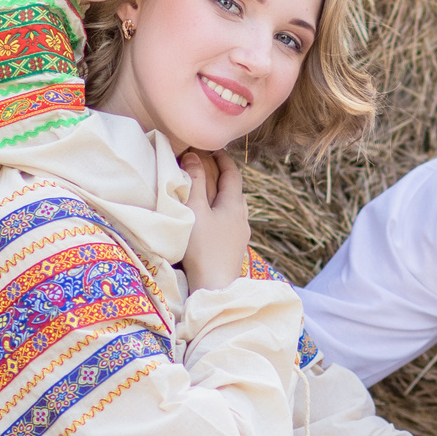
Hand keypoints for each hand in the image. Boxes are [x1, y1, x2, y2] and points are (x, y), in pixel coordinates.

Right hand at [178, 148, 251, 293]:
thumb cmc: (202, 247)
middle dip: (221, 176)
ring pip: (233, 208)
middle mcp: (242, 218)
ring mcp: (240, 236)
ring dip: (221, 196)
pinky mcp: (234, 250)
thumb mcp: (195, 210)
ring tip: (206, 192)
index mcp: (234, 205)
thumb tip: (194, 155)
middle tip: (205, 165)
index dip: (222, 158)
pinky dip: (220, 212)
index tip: (211, 148)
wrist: (214, 287)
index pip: (232, 173)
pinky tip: (210, 221)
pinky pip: (229, 223)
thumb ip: (194, 181)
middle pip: (234, 190)